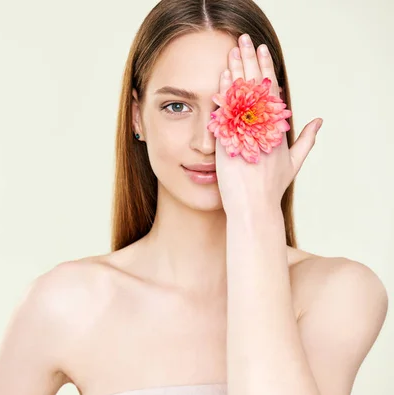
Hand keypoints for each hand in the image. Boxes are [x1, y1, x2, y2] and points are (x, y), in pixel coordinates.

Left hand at [213, 33, 322, 215]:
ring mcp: (248, 134)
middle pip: (256, 88)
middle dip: (250, 62)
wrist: (254, 209)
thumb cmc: (271, 189)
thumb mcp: (294, 163)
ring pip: (242, 96)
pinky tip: (222, 77)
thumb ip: (307, 140)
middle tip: (244, 40)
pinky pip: (228, 114)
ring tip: (231, 50)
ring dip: (236, 71)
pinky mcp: (231, 142)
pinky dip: (226, 95)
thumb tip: (318, 120)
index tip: (262, 51)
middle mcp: (265, 128)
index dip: (265, 70)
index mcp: (279, 129)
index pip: (272, 92)